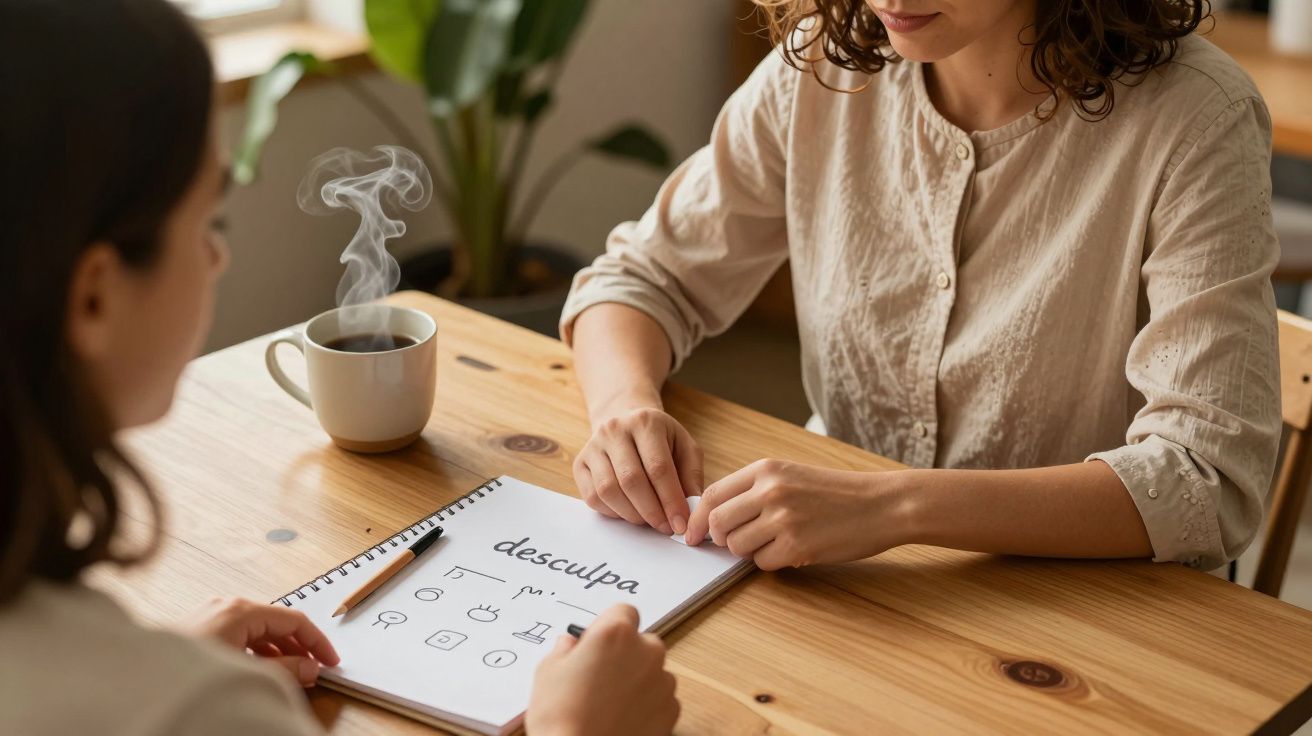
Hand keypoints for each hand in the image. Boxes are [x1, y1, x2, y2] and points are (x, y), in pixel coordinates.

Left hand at [180, 597, 339, 687]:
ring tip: (291, 675)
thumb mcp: (250, 673)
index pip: (295, 620)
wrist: (141, 685)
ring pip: (258, 630)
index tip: (331, 661)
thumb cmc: (191, 675)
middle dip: (299, 648)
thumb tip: (311, 668)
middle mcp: (226, 605)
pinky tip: (262, 670)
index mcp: (242, 610)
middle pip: (277, 623)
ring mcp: (210, 615)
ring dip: (279, 652)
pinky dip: (257, 651)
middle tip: (314, 672)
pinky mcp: (199, 628)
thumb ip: (287, 669)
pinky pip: (239, 635)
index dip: (318, 642)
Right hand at [526, 605, 677, 735]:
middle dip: (624, 654)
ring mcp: (663, 681)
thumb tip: (572, 645)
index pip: (623, 611)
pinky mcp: (671, 710)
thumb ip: (566, 649)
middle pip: (641, 641)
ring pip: (651, 671)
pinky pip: (660, 697)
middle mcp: (647, 651)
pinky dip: (646, 704)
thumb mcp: (548, 671)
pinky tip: (622, 718)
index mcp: (616, 633)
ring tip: (608, 703)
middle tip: (599, 676)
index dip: (608, 626)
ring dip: (636, 680)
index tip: (596, 643)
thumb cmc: (561, 716)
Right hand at [574, 406, 702, 535]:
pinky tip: (629, 512)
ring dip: (632, 514)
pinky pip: (592, 497)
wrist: (627, 424)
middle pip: (631, 480)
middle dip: (652, 511)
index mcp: (645, 422)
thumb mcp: (685, 448)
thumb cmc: (661, 441)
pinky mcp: (580, 463)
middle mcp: (614, 430)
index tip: (681, 523)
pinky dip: (613, 512)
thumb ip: (691, 477)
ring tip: (649, 521)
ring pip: (608, 490)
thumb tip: (691, 510)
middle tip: (666, 528)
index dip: (671, 500)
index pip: (659, 467)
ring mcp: (593, 446)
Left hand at [684, 459, 912, 569]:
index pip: (712, 494)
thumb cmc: (837, 492)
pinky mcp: (797, 546)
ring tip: (775, 542)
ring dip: (749, 551)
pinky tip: (793, 550)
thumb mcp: (791, 475)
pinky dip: (772, 561)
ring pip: (738, 547)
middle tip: (736, 542)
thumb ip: (754, 490)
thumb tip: (715, 516)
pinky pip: (763, 563)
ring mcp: (783, 519)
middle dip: (722, 539)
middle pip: (718, 523)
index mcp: (766, 469)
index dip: (697, 518)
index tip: (692, 534)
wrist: (881, 504)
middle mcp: (770, 491)